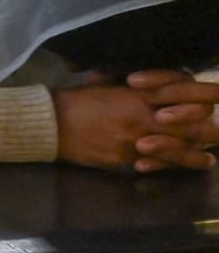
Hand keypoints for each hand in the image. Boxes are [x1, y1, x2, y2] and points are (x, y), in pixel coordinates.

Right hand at [53, 71, 218, 172]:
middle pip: (191, 125)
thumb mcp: (111, 83)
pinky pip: (157, 166)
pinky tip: (183, 168)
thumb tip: (165, 87)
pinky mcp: (125, 160)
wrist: (50, 123)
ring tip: (209, 157)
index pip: (184, 91)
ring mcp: (136, 141)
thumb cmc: (79, 98)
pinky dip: (174, 166)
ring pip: (179, 150)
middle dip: (210, 128)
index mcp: (139, 94)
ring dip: (197, 154)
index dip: (209, 92)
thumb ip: (140, 89)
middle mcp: (143, 117)